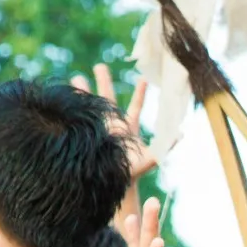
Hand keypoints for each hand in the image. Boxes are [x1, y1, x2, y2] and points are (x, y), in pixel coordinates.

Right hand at [72, 64, 157, 180]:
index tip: (143, 78)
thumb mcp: (152, 157)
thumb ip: (166, 145)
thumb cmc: (134, 171)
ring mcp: (99, 128)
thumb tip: (181, 133)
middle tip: (99, 65)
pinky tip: (65, 100)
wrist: (115, 181)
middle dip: (103, 81)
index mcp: (129, 127)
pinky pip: (80, 119)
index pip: (135, 106)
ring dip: (83, 92)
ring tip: (76, 78)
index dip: (140, 93)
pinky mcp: (88, 134)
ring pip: (90, 106)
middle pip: (108, 98)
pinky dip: (74, 110)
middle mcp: (113, 124)